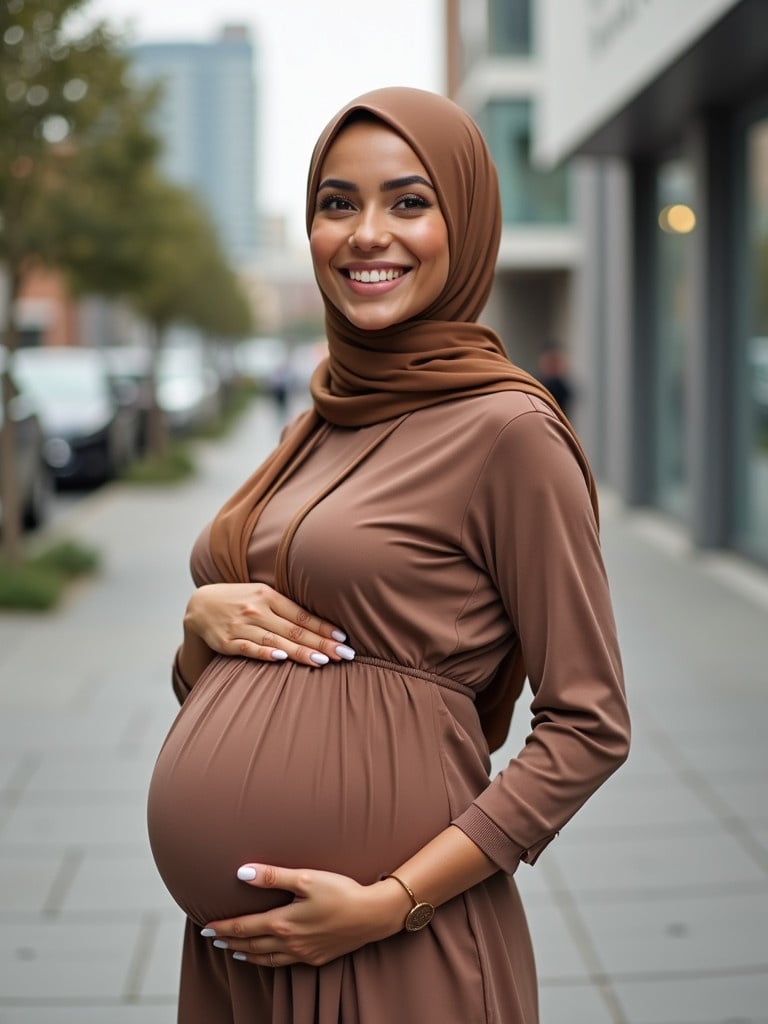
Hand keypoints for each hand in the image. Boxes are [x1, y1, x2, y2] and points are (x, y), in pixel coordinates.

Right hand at [184, 583, 354, 667]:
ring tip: (322, 661)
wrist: (201, 605)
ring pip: (276, 640)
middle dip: (321, 643)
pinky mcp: (227, 642)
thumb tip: (321, 625)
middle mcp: (257, 610)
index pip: (302, 615)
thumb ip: (287, 609)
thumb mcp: (262, 596)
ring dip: (300, 651)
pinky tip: (280, 658)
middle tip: (344, 654)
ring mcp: (242, 626)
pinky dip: (264, 652)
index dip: (323, 627)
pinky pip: (248, 648)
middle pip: (294, 630)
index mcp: (269, 597)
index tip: (343, 638)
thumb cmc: (241, 601)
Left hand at [201, 864, 408, 967]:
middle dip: (229, 943)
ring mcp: (303, 953)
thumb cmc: (341, 891)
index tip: (205, 928)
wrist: (372, 915)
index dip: (222, 928)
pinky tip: (268, 957)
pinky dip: (268, 961)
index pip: (244, 928)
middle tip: (212, 940)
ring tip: (234, 952)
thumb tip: (241, 872)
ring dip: (246, 955)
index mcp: (283, 923)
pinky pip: (284, 964)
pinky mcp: (316, 958)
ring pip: (266, 958)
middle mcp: (289, 942)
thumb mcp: (305, 878)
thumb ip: (272, 876)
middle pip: (251, 946)